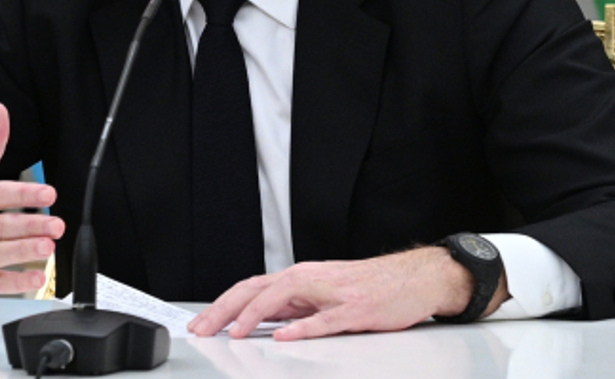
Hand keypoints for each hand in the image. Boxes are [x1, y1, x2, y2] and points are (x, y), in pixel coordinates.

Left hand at [187, 247, 506, 340]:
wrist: (414, 278)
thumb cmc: (369, 287)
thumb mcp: (322, 295)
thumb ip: (292, 306)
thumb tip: (257, 322)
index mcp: (301, 278)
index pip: (251, 287)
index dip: (222, 305)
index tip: (200, 324)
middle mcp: (311, 279)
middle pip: (258, 289)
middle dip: (225, 309)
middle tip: (203, 329)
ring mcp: (333, 292)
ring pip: (285, 297)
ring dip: (255, 314)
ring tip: (235, 331)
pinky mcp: (356, 308)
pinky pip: (325, 319)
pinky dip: (303, 327)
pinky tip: (285, 336)